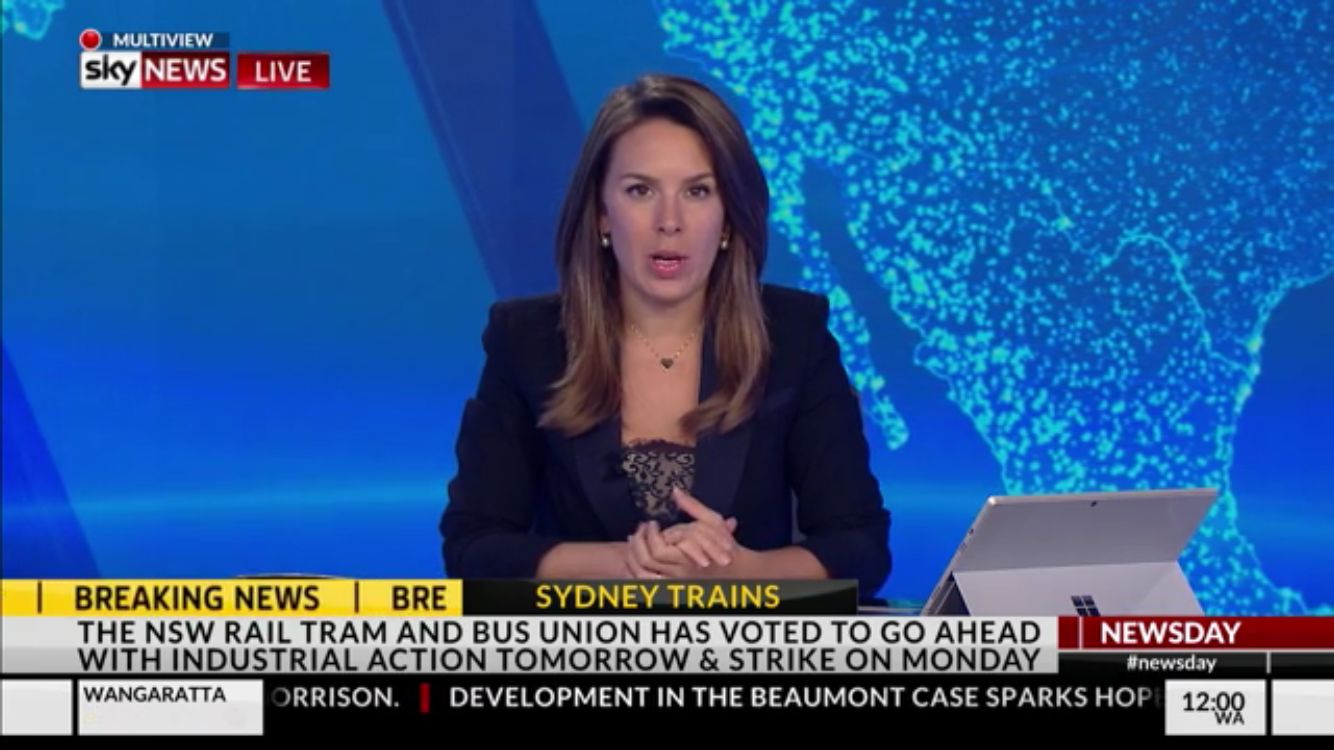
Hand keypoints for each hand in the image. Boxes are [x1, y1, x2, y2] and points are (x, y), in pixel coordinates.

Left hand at [623, 488, 745, 577]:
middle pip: (647, 562)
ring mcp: (674, 581)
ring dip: (634, 557)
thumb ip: (693, 507)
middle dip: (638, 543)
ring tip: (635, 541)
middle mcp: (679, 573)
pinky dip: (638, 568)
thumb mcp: (712, 521)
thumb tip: (675, 491)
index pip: (658, 551)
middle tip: (640, 529)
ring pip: (643, 574)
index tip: (652, 523)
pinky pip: (647, 581)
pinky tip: (637, 556)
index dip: (650, 535)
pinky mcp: (672, 585)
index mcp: (688, 558)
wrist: (737, 571)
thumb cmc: (726, 546)